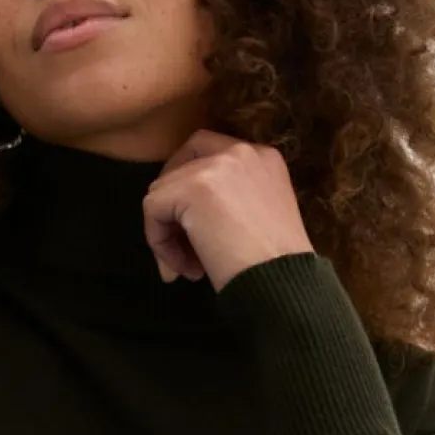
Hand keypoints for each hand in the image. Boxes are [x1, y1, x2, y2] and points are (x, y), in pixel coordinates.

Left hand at [142, 129, 314, 291]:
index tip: (193, 228)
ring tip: (189, 269)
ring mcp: (215, 166)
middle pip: (182, 164)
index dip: (192, 189)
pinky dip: (159, 242)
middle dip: (172, 204)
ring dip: (168, 234)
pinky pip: (152, 209)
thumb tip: (187, 219)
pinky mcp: (192, 187)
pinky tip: (184, 268)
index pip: (209, 154)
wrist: (282, 283)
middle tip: (176, 244)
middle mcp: (241, 151)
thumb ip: (228, 203)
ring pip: (162, 191)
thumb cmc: (276, 267)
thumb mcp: (258, 219)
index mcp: (262, 158)